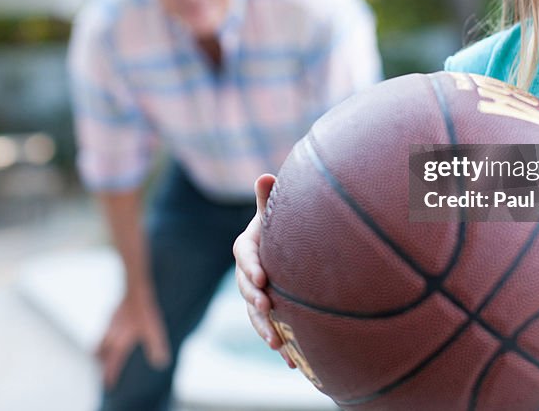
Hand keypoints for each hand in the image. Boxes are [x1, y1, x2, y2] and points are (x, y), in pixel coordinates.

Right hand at [96, 292, 170, 387]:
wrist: (136, 289)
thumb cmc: (145, 310)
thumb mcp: (154, 330)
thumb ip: (156, 347)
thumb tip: (161, 363)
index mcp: (120, 342)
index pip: (112, 363)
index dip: (109, 375)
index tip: (107, 385)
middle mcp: (111, 335)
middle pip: (100, 355)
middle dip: (99, 366)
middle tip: (98, 374)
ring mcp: (110, 325)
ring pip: (99, 344)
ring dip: (98, 353)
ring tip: (99, 360)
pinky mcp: (112, 316)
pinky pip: (104, 333)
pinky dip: (103, 341)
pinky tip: (109, 338)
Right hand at [233, 174, 294, 367]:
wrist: (289, 243)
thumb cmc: (280, 223)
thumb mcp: (273, 212)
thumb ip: (268, 199)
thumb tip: (265, 175)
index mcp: (247, 246)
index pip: (244, 255)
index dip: (251, 267)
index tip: (261, 277)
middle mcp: (249, 272)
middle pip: (246, 288)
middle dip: (255, 301)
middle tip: (267, 309)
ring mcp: (257, 293)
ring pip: (256, 313)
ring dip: (265, 329)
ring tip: (277, 344)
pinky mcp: (270, 309)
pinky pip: (273, 327)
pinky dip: (282, 342)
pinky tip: (294, 362)